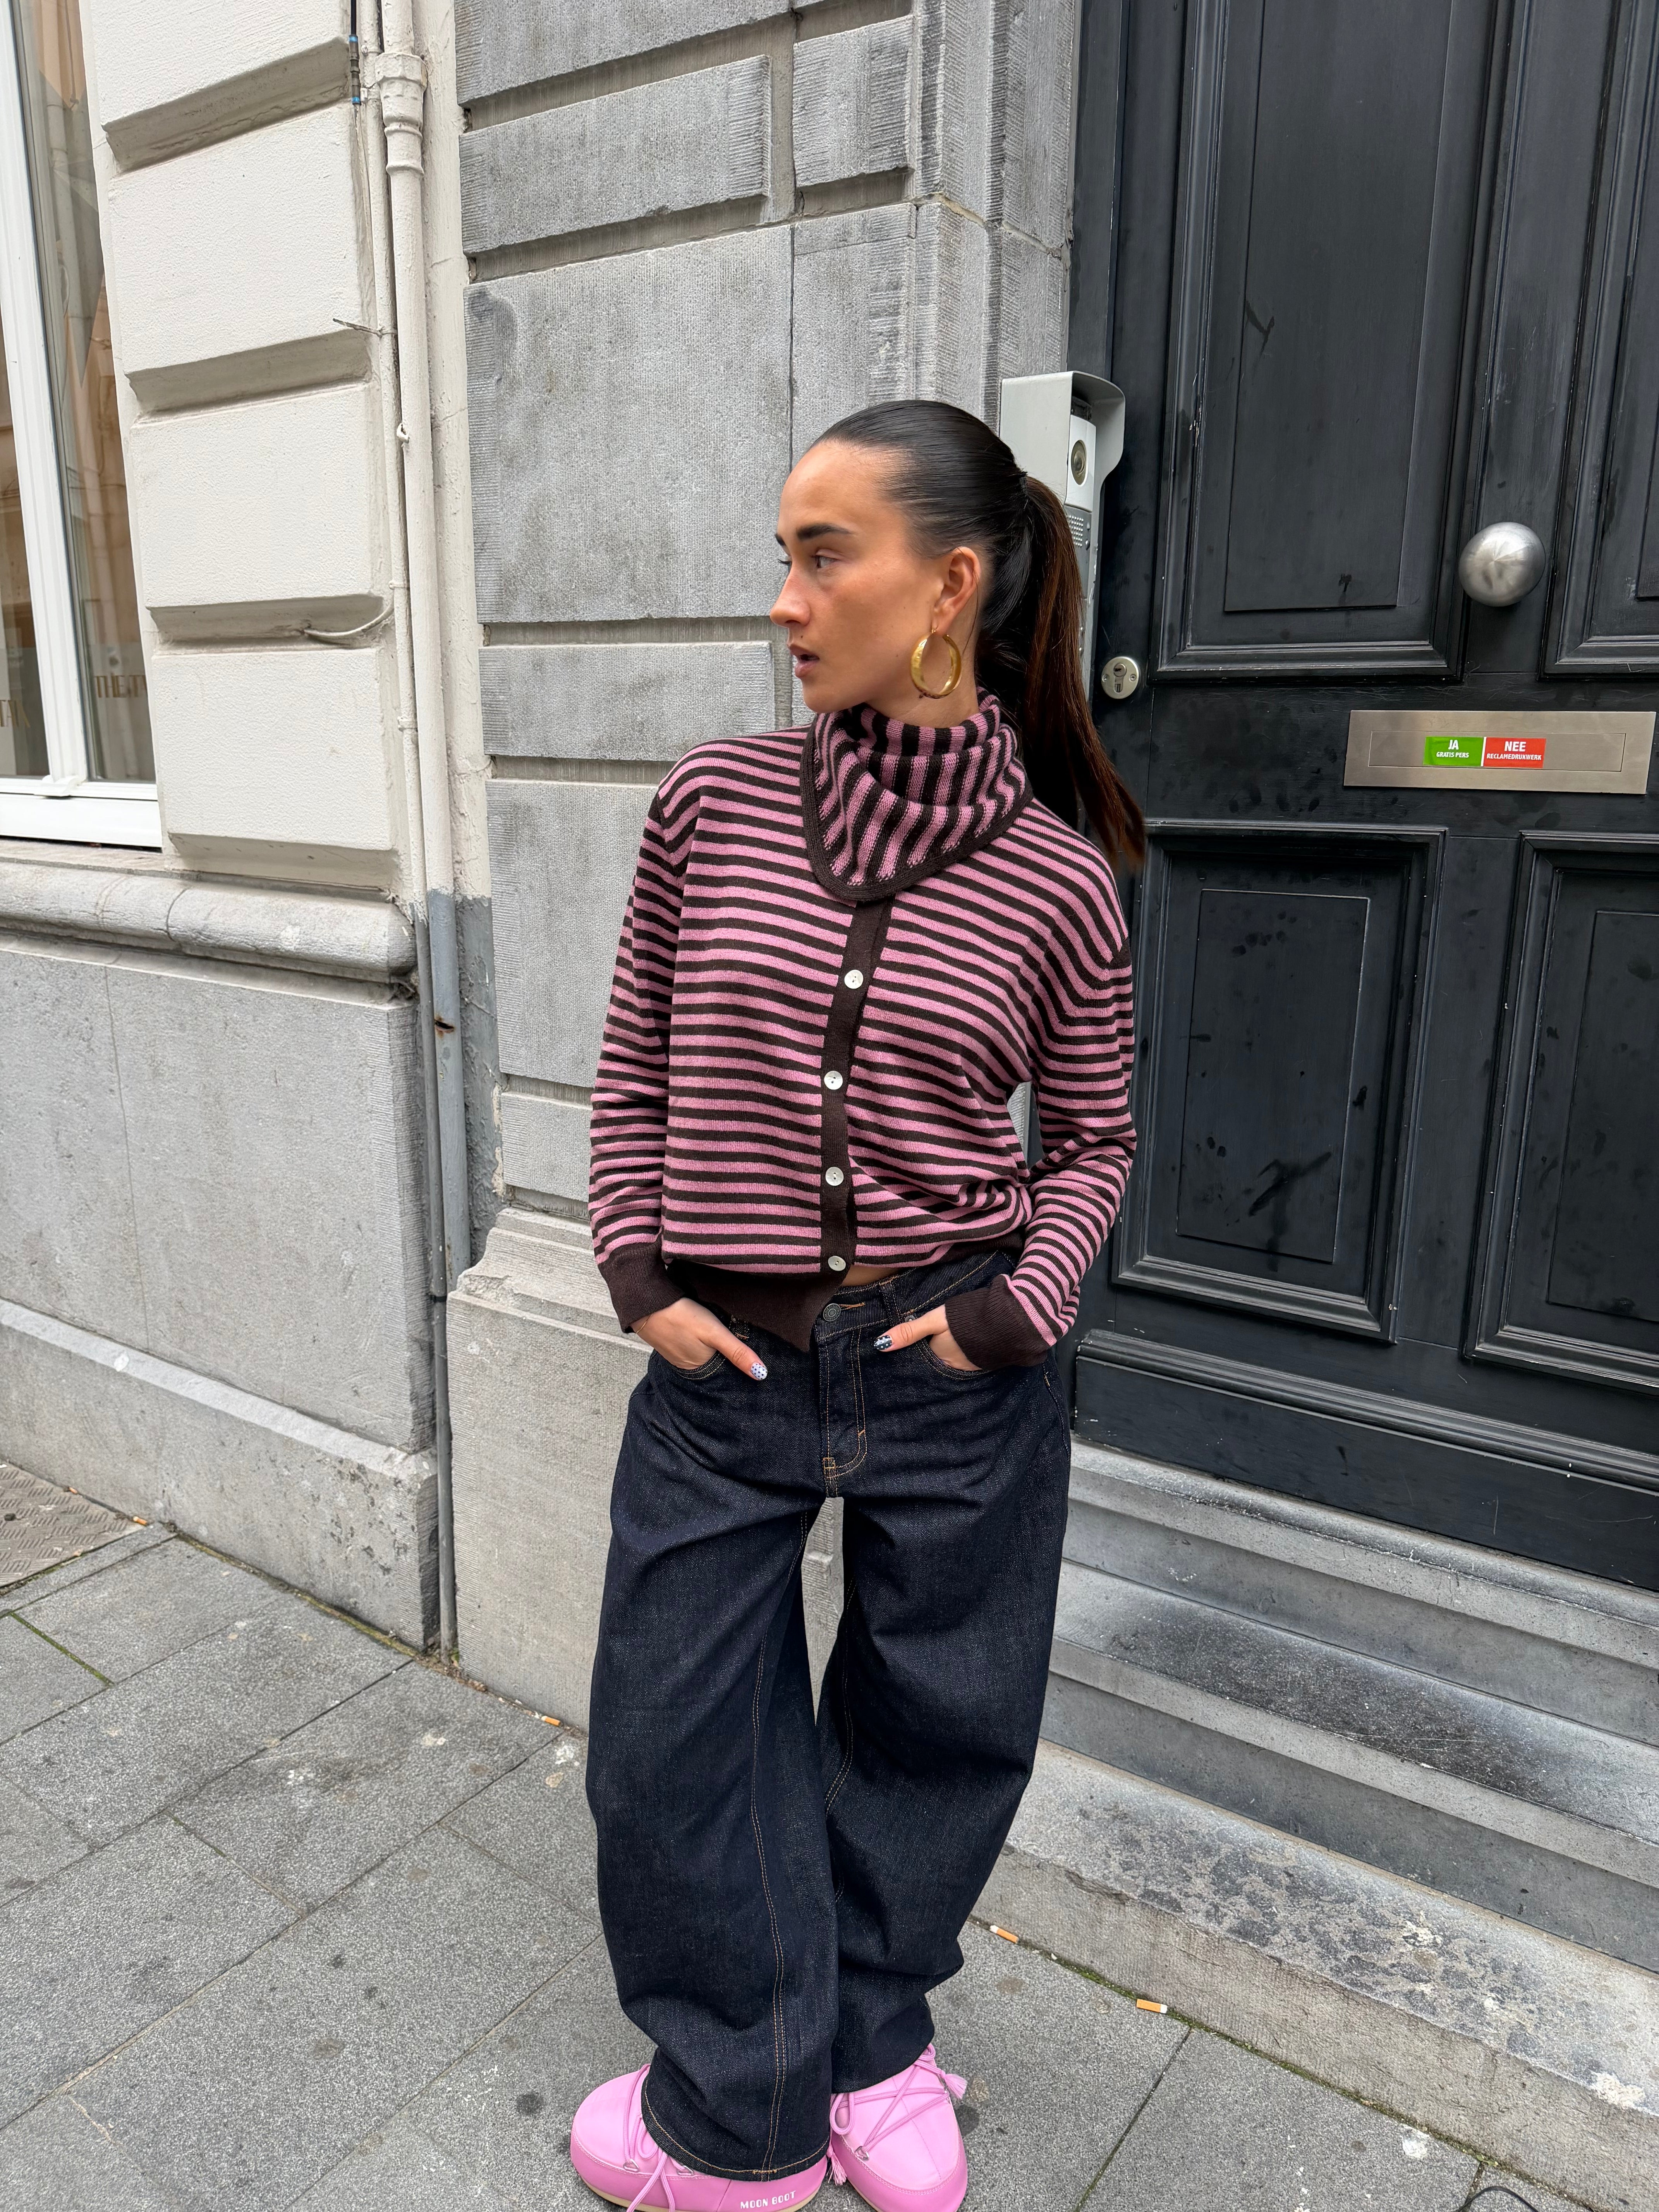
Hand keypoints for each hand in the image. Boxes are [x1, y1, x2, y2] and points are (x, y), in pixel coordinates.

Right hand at [636, 1297, 766, 1379]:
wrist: (646, 1302)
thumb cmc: (681, 1316)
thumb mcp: (715, 1333)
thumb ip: (737, 1352)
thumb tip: (761, 1375)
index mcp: (700, 1367)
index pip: (726, 1370)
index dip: (738, 1363)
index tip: (750, 1354)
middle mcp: (688, 1366)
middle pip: (714, 1361)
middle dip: (724, 1354)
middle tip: (737, 1339)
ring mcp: (676, 1354)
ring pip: (702, 1352)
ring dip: (710, 1346)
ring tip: (720, 1335)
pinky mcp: (669, 1342)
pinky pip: (689, 1345)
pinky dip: (697, 1340)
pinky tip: (700, 1331)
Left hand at [873, 1304, 981, 1372]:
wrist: (1005, 1321)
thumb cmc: (964, 1319)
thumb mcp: (934, 1320)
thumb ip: (909, 1331)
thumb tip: (880, 1345)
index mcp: (936, 1357)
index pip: (919, 1357)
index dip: (914, 1351)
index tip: (907, 1347)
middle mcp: (950, 1367)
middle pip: (934, 1361)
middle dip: (930, 1355)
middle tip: (928, 1343)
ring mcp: (967, 1367)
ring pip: (949, 1362)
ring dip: (946, 1355)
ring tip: (945, 1344)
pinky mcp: (981, 1363)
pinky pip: (965, 1361)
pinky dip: (961, 1355)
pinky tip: (962, 1346)